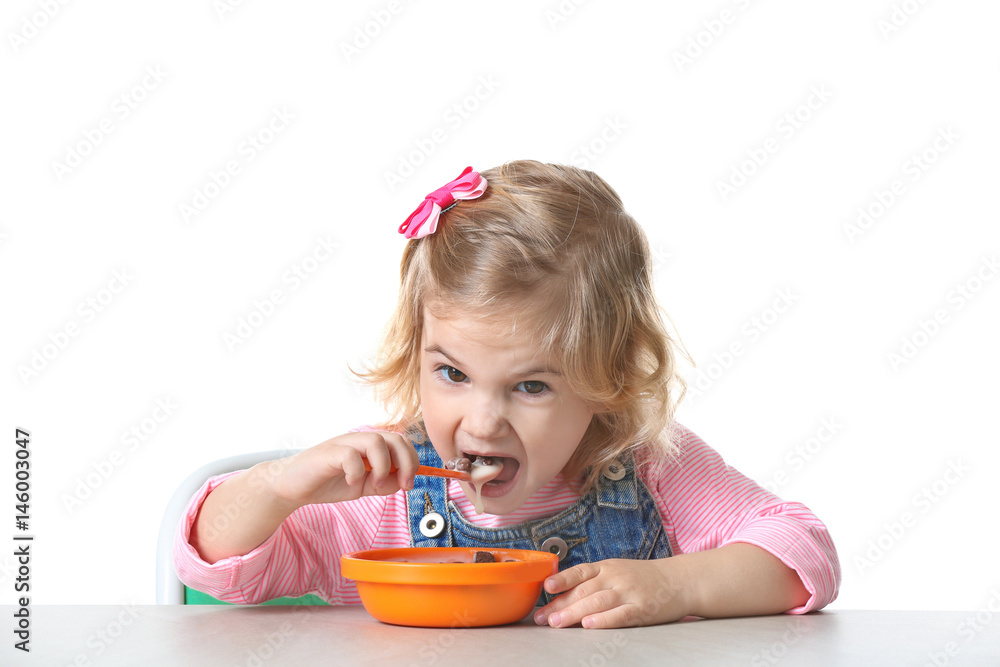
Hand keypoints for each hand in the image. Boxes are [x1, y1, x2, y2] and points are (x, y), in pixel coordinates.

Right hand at [261, 431, 419, 508]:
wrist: (294, 486)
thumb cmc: (328, 482)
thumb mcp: (363, 486)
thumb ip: (383, 483)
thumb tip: (404, 481)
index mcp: (370, 446)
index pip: (401, 442)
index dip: (412, 461)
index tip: (408, 483)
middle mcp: (359, 440)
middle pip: (395, 438)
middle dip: (406, 462)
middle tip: (402, 484)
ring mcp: (344, 444)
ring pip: (376, 441)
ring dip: (382, 466)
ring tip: (373, 484)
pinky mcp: (328, 453)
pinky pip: (350, 456)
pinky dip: (356, 472)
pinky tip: (351, 482)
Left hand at [533, 558, 691, 628]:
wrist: (679, 581)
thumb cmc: (643, 578)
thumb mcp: (617, 570)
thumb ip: (593, 580)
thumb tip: (561, 594)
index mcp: (607, 567)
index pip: (580, 572)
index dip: (562, 579)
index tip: (545, 588)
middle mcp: (616, 577)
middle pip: (584, 590)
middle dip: (561, 604)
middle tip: (543, 617)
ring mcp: (629, 592)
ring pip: (597, 602)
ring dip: (575, 613)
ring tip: (558, 623)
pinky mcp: (642, 608)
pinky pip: (620, 614)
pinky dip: (603, 620)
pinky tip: (589, 625)